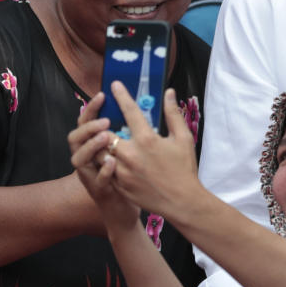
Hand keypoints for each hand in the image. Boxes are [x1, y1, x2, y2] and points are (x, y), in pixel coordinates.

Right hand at [68, 93, 140, 230]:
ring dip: (91, 146)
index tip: (102, 95)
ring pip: (79, 159)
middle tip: (106, 120)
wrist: (126, 207)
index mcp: (93, 146)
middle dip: (87, 126)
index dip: (90, 109)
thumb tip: (139, 107)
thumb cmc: (127, 175)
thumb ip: (126, 131)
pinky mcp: (99, 191)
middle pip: (74, 138)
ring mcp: (90, 176)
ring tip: (106, 136)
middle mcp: (86, 160)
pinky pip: (98, 180)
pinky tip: (112, 162)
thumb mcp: (126, 150)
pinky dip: (103, 170)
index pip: (85, 123)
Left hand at [104, 82, 203, 218]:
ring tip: (109, 143)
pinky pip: (105, 170)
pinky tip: (115, 162)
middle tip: (106, 123)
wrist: (182, 201)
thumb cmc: (184, 169)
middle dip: (103, 127)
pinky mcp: (118, 185)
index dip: (121, 95)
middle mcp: (130, 154)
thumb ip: (173, 114)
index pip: (130, 111)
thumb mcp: (183, 139)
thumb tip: (169, 93)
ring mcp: (122, 171)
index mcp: (147, 140)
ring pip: (101, 152)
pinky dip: (107, 163)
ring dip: (103, 146)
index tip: (114, 85)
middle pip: (105, 133)